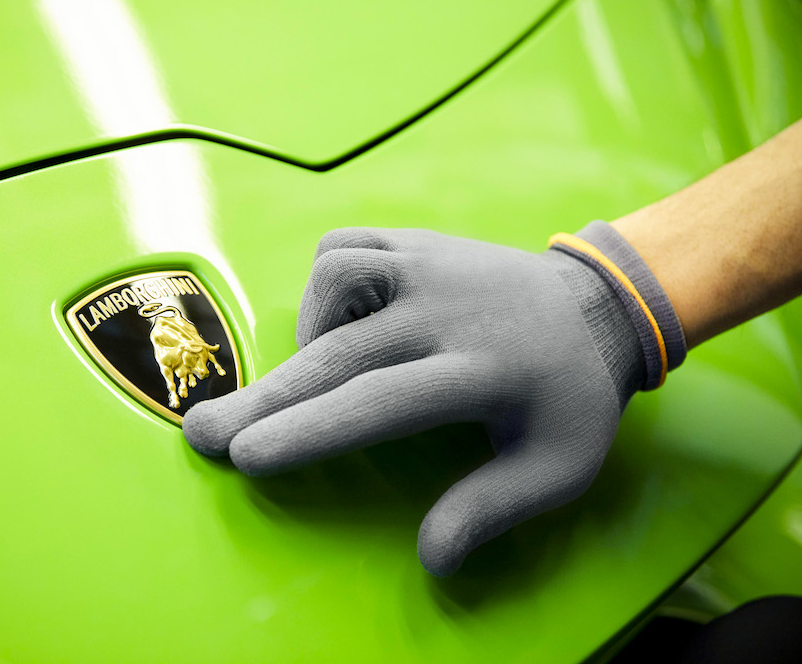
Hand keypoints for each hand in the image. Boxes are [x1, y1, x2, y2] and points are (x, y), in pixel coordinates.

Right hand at [184, 227, 644, 575]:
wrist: (598, 306)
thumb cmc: (570, 397)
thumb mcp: (557, 467)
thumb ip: (491, 510)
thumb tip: (431, 559)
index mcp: (482, 373)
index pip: (380, 402)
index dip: (310, 431)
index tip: (249, 457)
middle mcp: (447, 311)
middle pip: (339, 353)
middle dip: (266, 397)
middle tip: (203, 433)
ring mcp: (430, 266)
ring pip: (337, 276)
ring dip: (306, 328)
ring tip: (315, 371)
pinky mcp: (418, 242)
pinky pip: (346, 246)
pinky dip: (323, 285)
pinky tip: (336, 322)